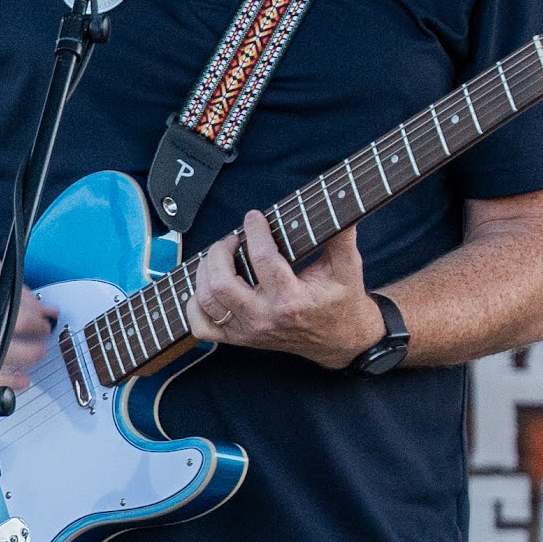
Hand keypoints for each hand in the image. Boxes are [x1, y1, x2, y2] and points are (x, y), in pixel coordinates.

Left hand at [184, 208, 383, 363]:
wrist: (340, 340)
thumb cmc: (342, 300)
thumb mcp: (347, 268)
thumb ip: (341, 237)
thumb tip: (340, 201)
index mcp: (292, 299)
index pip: (263, 260)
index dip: (255, 231)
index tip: (254, 216)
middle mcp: (265, 317)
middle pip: (222, 284)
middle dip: (219, 253)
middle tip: (231, 239)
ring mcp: (248, 331)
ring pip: (207, 301)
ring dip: (205, 272)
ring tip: (219, 256)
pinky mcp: (239, 339)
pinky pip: (202, 327)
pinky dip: (195, 305)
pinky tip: (207, 286)